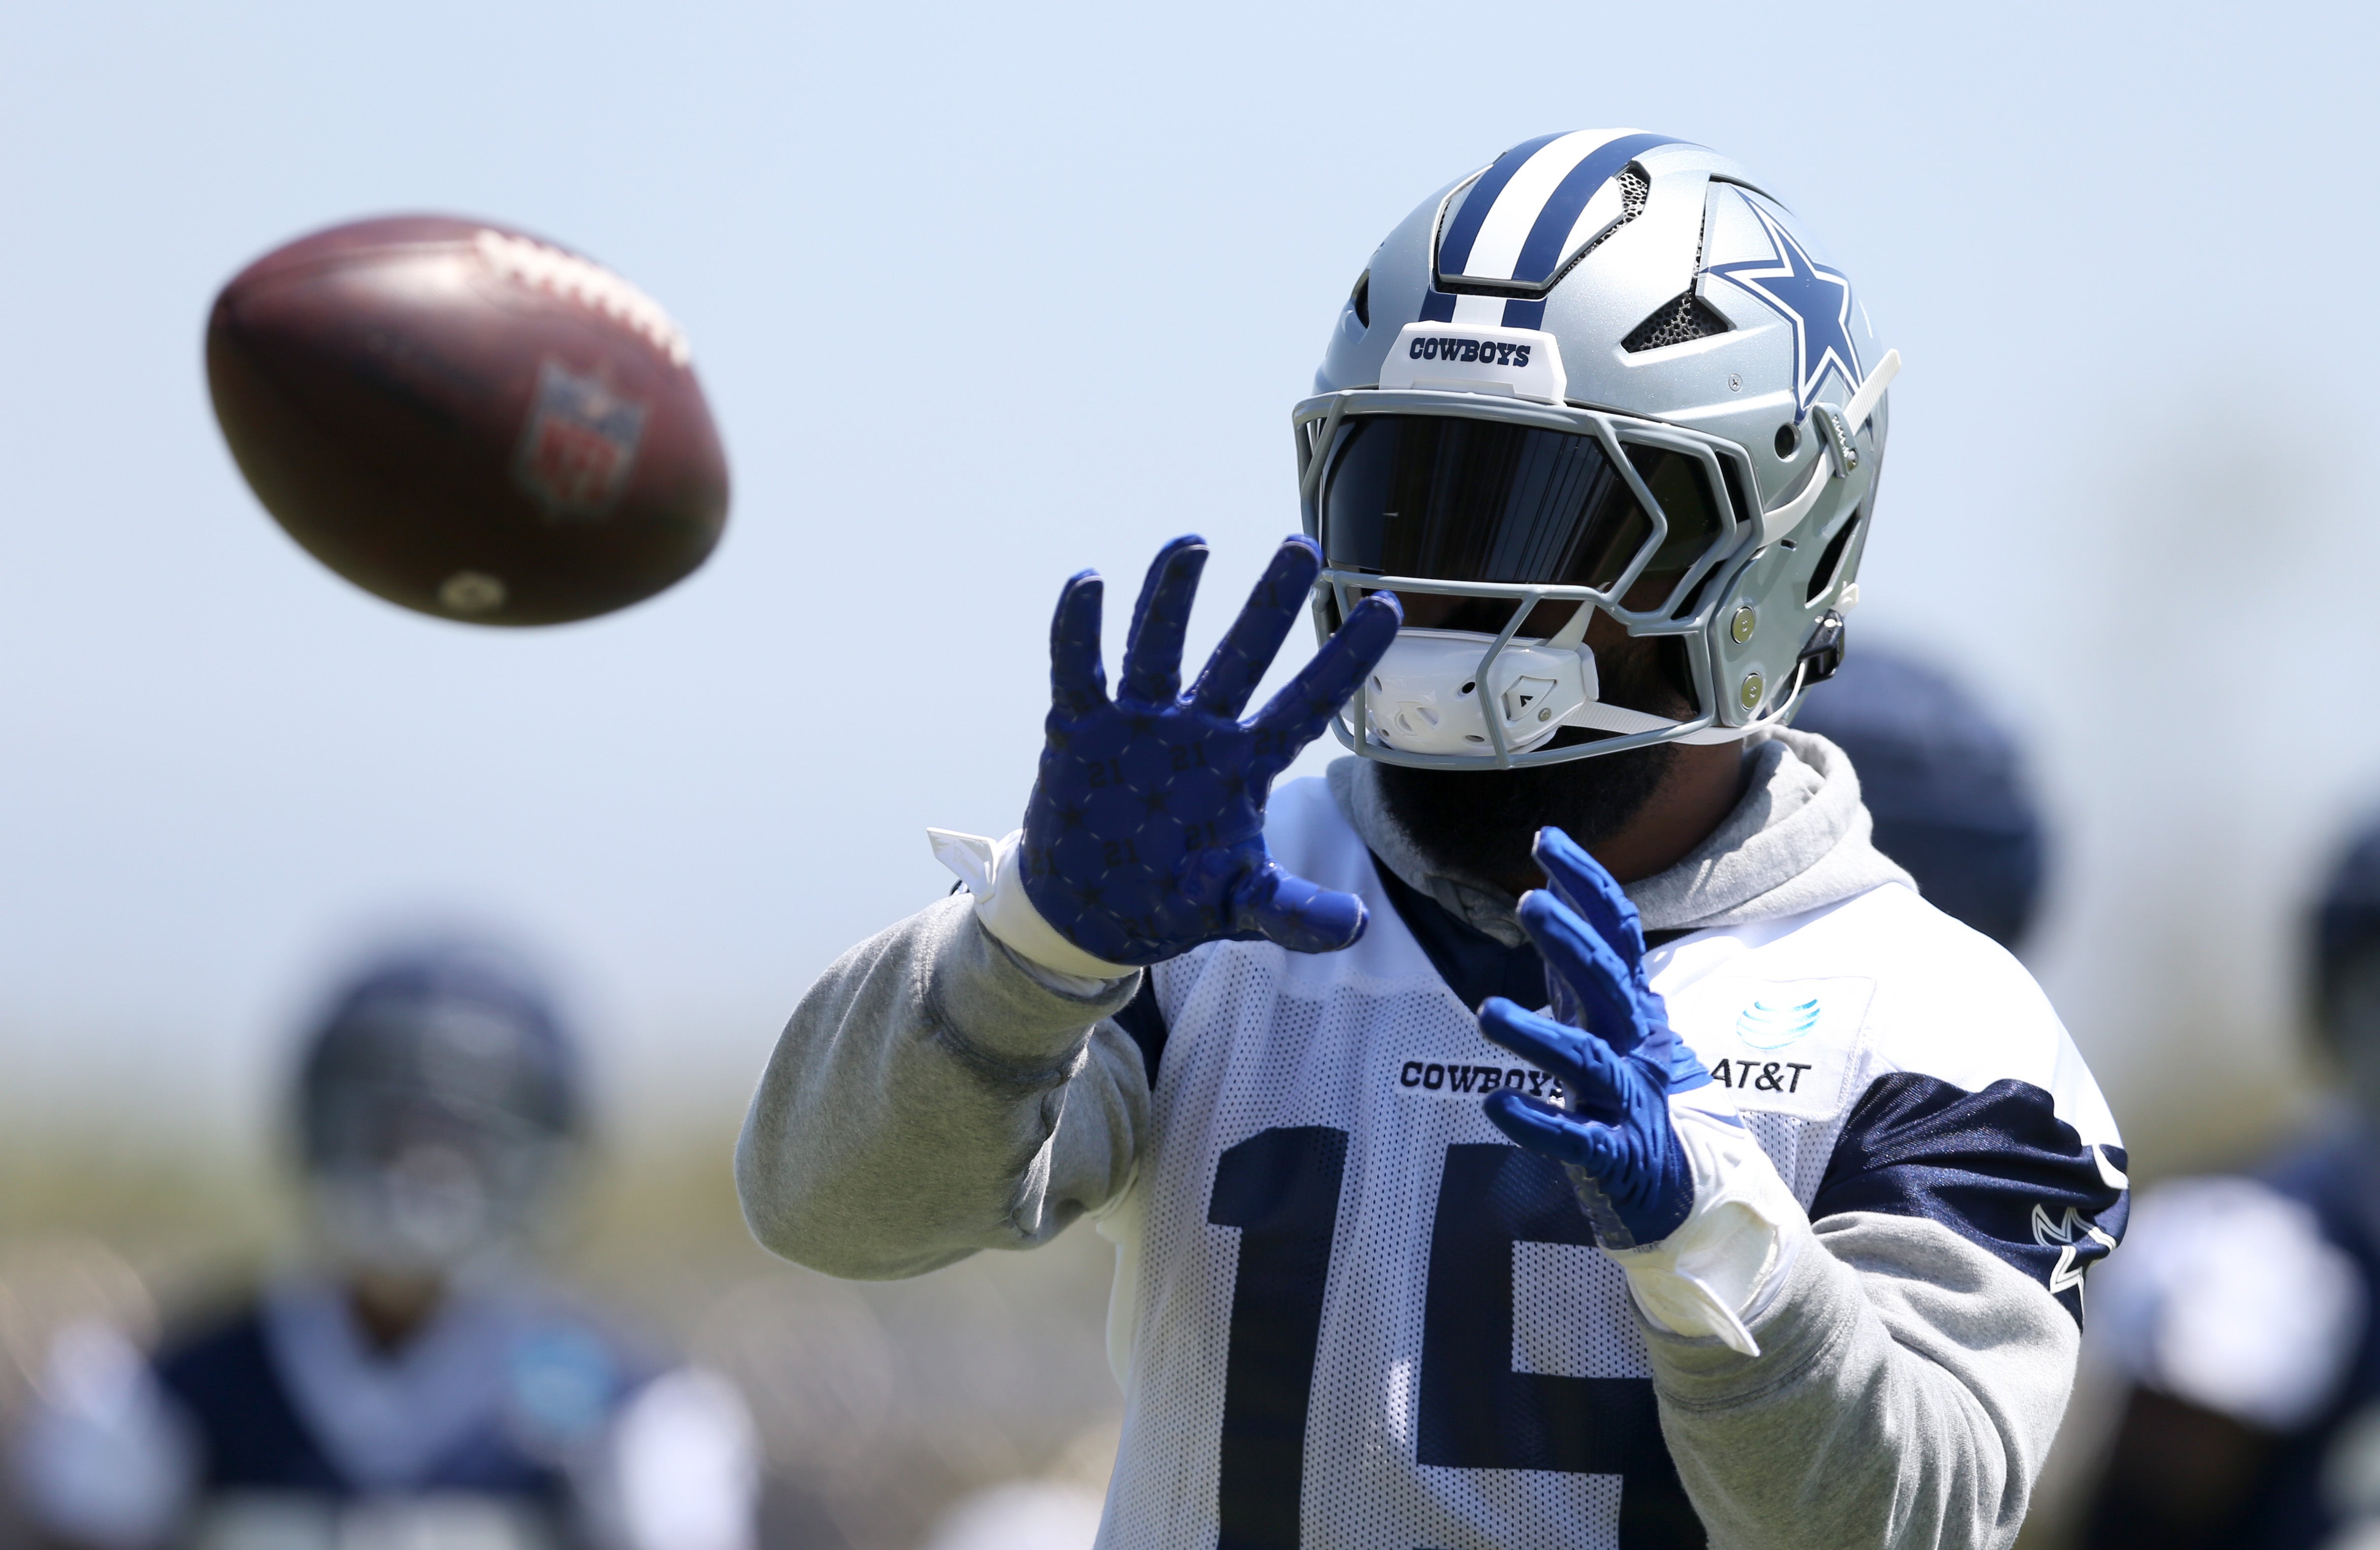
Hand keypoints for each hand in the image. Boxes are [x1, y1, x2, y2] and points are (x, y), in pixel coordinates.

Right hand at [1020, 534, 1400, 966]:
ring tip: (1193, 543)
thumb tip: (1358, 926)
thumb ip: (1295, 911)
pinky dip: (1079, 629)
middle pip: (1240, 654)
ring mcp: (1139, 725)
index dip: (1344, 659)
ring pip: (1160, 646)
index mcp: (1244, 766)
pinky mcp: (1081, 731)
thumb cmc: (1175, 900)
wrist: (1092, 917)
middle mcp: (1198, 731)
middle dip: (1269, 602)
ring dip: (1172, 596)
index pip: (1306, 704)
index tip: (1388, 608)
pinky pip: (1079, 671)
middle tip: (1303, 546)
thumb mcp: (1242, 908)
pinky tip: (1091, 582)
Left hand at [1479, 828, 1711, 1247]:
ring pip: (1587, 1061)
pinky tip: (1497, 1105)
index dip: (1586, 885)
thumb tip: (1552, 908)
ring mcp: (1632, 1103)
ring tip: (1486, 1011)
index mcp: (1638, 1012)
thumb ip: (1582, 977)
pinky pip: (1577, 1139)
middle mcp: (1638, 1048)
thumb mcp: (1619, 1029)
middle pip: (1609, 984)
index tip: (1545, 839)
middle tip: (1528, 900)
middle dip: (1571, 940)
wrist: (1704, 1195)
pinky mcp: (1620, 1158)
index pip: (1618, 935)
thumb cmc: (1648, 1103)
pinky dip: (1537, 1122)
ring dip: (1536, 1034)